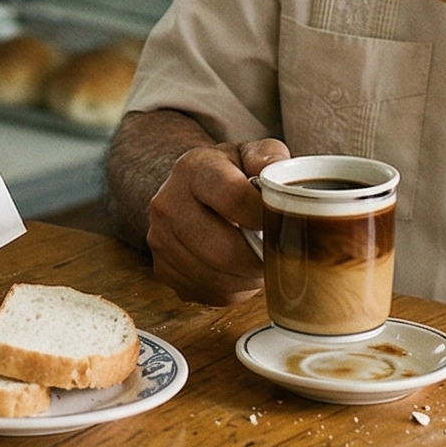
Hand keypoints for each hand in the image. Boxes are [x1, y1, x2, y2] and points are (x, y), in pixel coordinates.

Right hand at [145, 137, 289, 304]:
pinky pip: (207, 293)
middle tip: (279, 256)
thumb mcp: (251, 153)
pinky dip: (233, 289)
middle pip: (223, 250)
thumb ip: (270, 158)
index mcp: (193, 169)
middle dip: (259, 259)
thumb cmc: (230, 173)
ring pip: (216, 277)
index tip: (284, 224)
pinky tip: (240, 271)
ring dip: (247, 278)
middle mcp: (168, 203)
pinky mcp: (163, 269)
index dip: (265, 217)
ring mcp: (161, 239)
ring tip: (261, 262)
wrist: (191, 190)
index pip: (234, 198)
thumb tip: (283, 184)